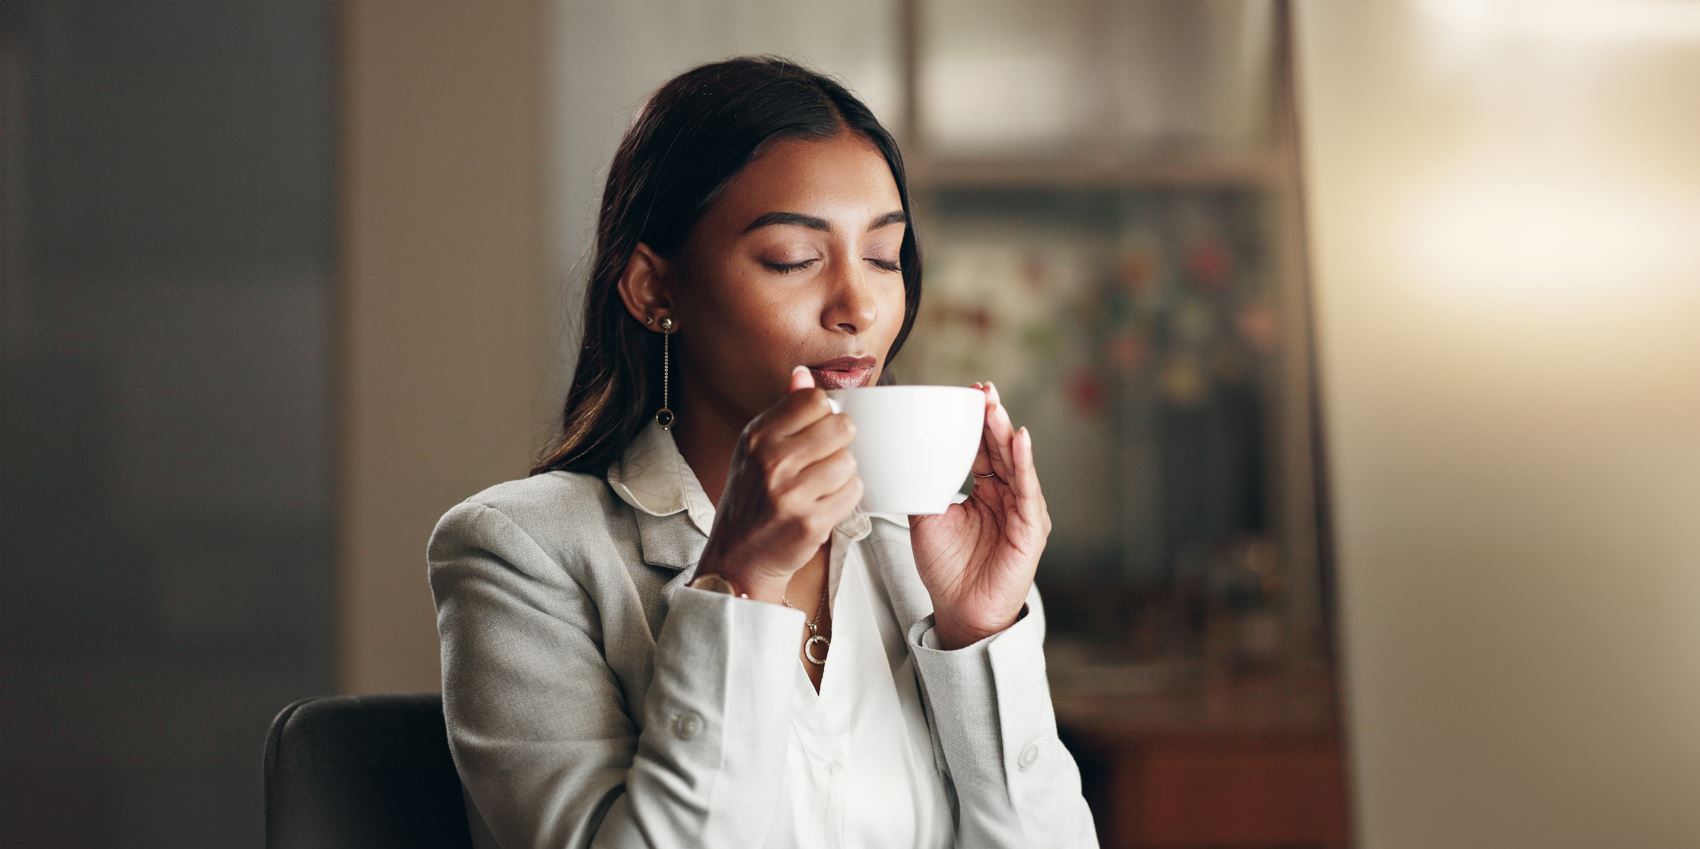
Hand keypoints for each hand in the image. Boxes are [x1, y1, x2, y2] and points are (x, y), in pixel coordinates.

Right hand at [695, 366, 861, 603]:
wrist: (738, 557)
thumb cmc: (751, 500)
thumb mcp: (756, 450)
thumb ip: (784, 411)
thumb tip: (803, 373)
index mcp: (757, 436)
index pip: (814, 400)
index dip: (824, 414)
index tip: (817, 431)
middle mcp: (771, 461)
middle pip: (840, 426)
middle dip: (839, 444)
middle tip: (822, 461)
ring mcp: (791, 493)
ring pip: (849, 461)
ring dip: (842, 474)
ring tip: (820, 487)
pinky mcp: (811, 522)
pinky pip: (853, 492)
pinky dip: (845, 499)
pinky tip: (824, 505)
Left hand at [909, 381, 1051, 648]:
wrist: (960, 610)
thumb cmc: (947, 568)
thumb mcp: (926, 518)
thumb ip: (923, 487)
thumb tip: (903, 455)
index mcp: (983, 490)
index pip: (981, 448)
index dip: (975, 422)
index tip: (966, 394)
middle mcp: (1005, 494)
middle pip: (1000, 448)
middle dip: (992, 417)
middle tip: (982, 390)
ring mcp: (1021, 509)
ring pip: (1015, 463)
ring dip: (1006, 433)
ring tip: (995, 408)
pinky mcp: (1030, 527)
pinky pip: (1027, 490)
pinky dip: (1024, 464)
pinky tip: (1019, 441)